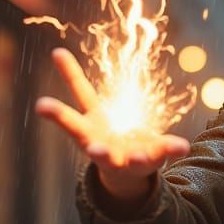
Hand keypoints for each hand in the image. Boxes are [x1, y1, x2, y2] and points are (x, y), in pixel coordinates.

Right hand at [34, 48, 189, 201]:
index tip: (41, 105)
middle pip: (97, 150)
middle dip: (95, 150)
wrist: (126, 172)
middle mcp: (103, 146)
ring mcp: (125, 157)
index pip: (72, 120)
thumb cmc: (104, 135)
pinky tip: (183, 145)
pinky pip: (163, 151)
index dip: (57, 111)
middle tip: (93, 150)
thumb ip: (74, 83)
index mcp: (88, 129)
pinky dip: (173, 147)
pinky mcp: (150, 159)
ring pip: (133, 160)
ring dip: (133, 158)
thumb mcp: (90, 108)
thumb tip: (56, 51)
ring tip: (136, 157)